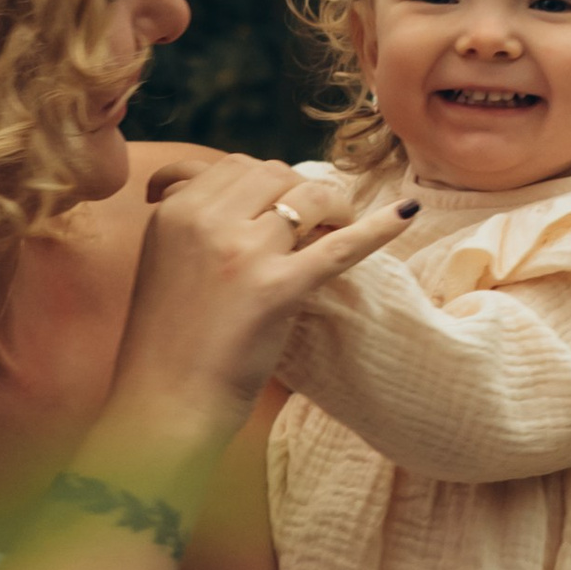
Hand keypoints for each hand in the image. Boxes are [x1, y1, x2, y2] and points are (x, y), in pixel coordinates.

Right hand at [108, 147, 410, 438]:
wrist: (166, 403)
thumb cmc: (169, 341)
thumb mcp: (164, 260)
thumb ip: (194, 219)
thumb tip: (234, 185)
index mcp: (175, 212)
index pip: (237, 166)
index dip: (271, 183)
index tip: (285, 206)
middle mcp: (204, 222)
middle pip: (274, 173)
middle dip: (302, 190)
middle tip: (319, 219)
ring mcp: (242, 254)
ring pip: (307, 196)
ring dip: (333, 204)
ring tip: (343, 223)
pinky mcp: (276, 289)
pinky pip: (339, 247)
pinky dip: (378, 227)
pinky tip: (406, 214)